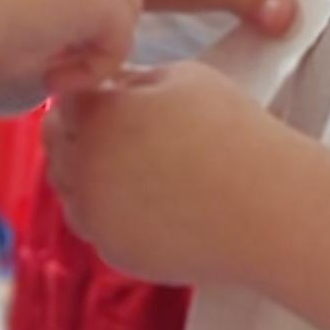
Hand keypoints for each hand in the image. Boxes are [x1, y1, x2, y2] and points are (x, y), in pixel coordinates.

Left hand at [47, 60, 277, 280]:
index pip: (68, 100)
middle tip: (127, 132)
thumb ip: (131, 80)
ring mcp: (96, 216)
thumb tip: (108, 89)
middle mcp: (85, 169)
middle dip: (84, 134)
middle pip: (58, 145)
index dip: (92, 97)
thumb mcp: (183, 77)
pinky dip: (113, 212)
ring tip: (141, 165)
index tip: (115, 100)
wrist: (271, 208)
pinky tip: (151, 199)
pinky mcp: (115, 252)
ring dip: (91, 174)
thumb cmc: (237, 137)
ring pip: (71, 189)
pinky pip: (98, 225)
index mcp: (99, 118)